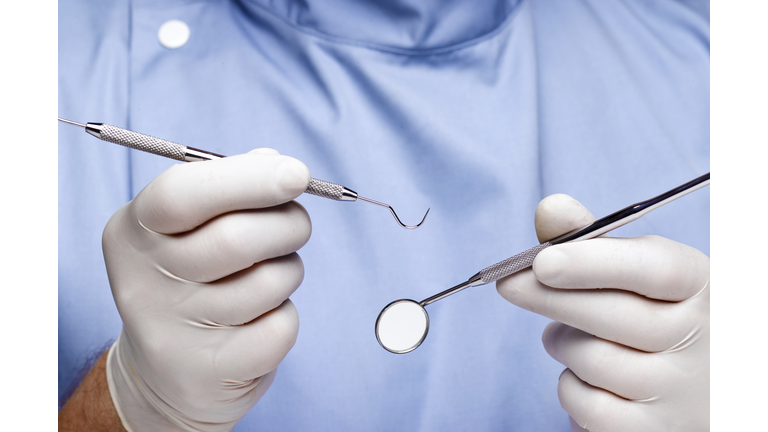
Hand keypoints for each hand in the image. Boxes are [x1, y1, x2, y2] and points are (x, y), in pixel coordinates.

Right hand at [102, 149, 311, 430]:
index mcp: (133, 231)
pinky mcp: (210, 370)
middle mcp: (143, 281)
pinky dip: (286, 315)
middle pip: (235, 239)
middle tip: (296, 225)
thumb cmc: (191, 279)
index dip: (247, 179)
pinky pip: (280, 326)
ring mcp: (173, 332)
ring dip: (288, 270)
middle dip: (288, 224)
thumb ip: (230, 188)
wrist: (166, 374)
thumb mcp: (189, 227)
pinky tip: (261, 319)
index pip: (180, 195)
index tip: (297, 173)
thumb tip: (279, 164)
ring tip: (271, 276)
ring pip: (268, 283)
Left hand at [497, 194, 708, 430]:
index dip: (594, 262)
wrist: (707, 391)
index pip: (655, 269)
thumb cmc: (661, 319)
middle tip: (509, 284)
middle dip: (548, 297)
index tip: (542, 260)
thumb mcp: (646, 277)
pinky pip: (588, 407)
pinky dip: (571, 389)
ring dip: (562, 343)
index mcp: (703, 286)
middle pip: (611, 315)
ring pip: (591, 359)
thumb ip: (596, 244)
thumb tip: (550, 210)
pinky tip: (586, 378)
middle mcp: (703, 339)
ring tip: (569, 336)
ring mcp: (682, 392)